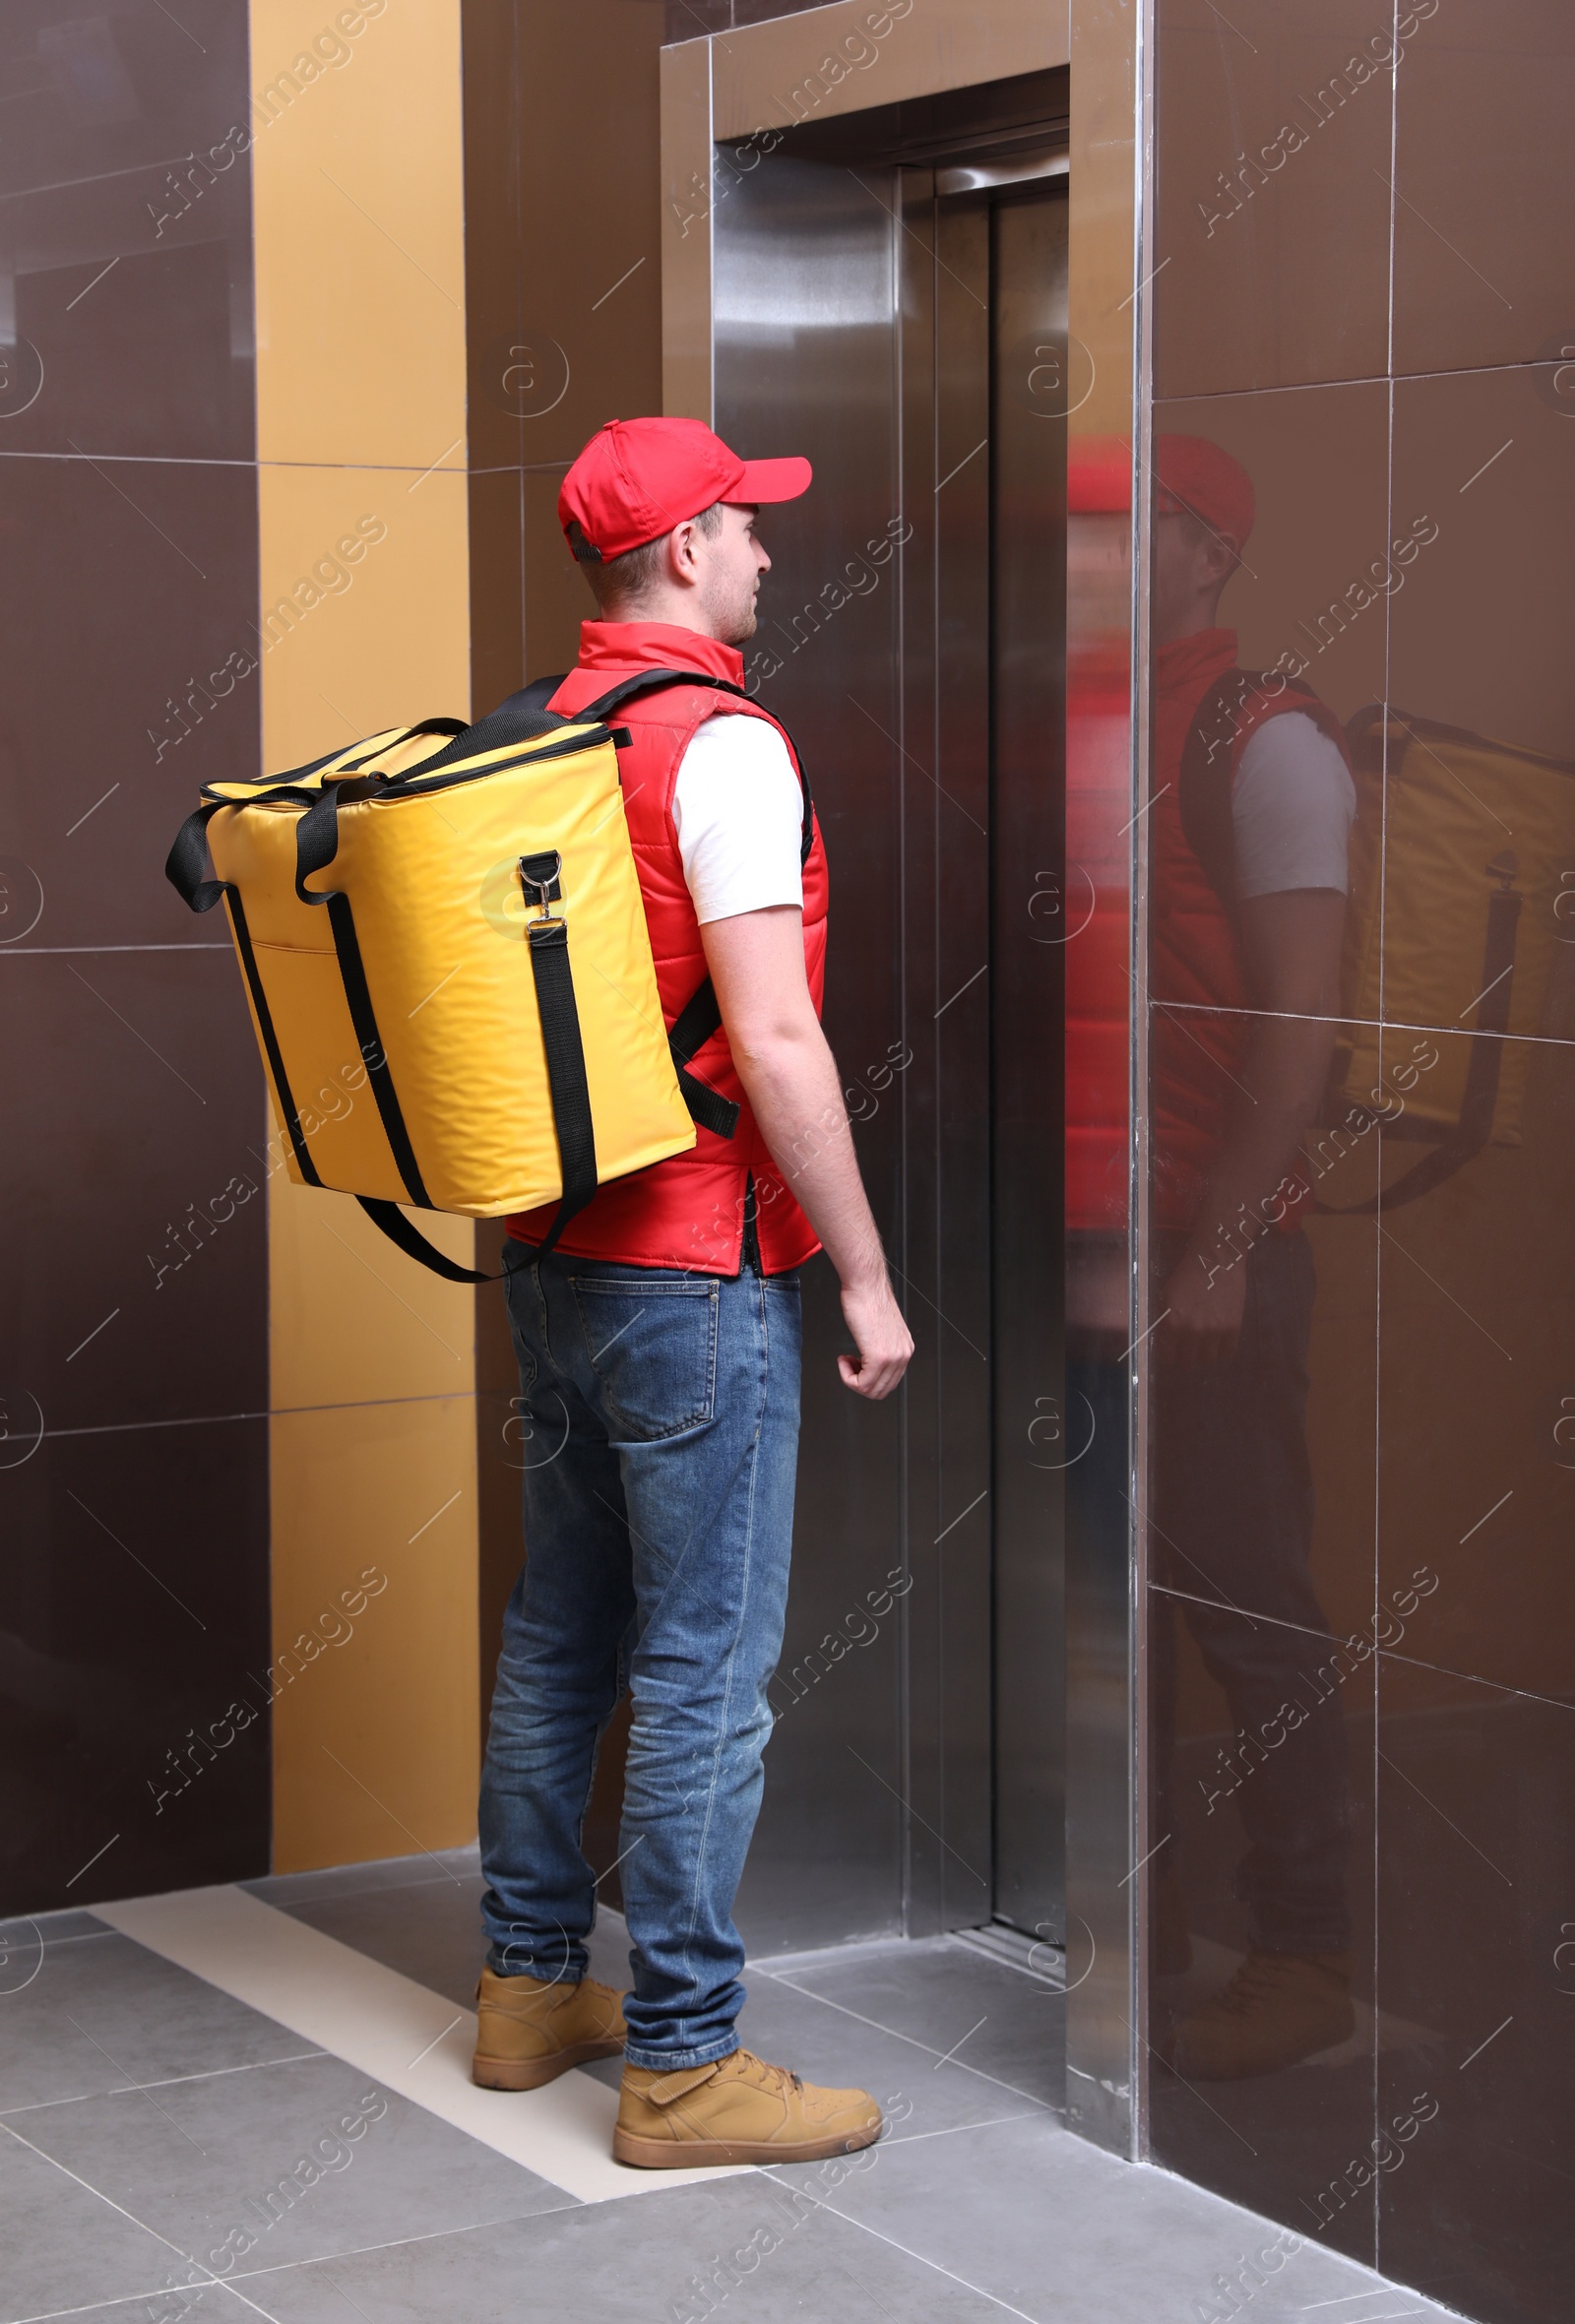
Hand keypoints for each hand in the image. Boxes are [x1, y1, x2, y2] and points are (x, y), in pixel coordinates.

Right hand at [838, 1272, 912, 1399]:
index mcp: (905, 1349)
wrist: (865, 1285)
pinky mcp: (879, 1357)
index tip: (855, 1363)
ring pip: (871, 1390)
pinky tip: (843, 1359)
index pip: (889, 1382)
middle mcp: (903, 1355)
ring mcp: (893, 1358)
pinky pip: (861, 1384)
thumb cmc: (867, 1300)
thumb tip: (869, 1362)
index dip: (868, 1378)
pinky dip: (847, 1377)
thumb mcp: (880, 1329)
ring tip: (845, 1361)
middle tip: (848, 1365)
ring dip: (852, 1380)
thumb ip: (881, 1346)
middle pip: (881, 1390)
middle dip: (860, 1383)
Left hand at [1158, 1246, 1247, 1365]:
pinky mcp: (1233, 1328)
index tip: (1172, 1354)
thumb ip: (1164, 1320)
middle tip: (1188, 1352)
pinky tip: (1219, 1343)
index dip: (1169, 1357)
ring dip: (1204, 1356)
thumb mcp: (1167, 1296)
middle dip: (1186, 1359)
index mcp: (1171, 1322)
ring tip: (1204, 1347)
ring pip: (1208, 1360)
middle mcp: (1191, 1330)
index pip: (1167, 1356)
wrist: (1216, 1259)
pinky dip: (1223, 1351)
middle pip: (1188, 1362)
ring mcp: (1214, 1331)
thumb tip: (1162, 1341)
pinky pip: (1228, 1352)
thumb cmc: (1188, 1274)